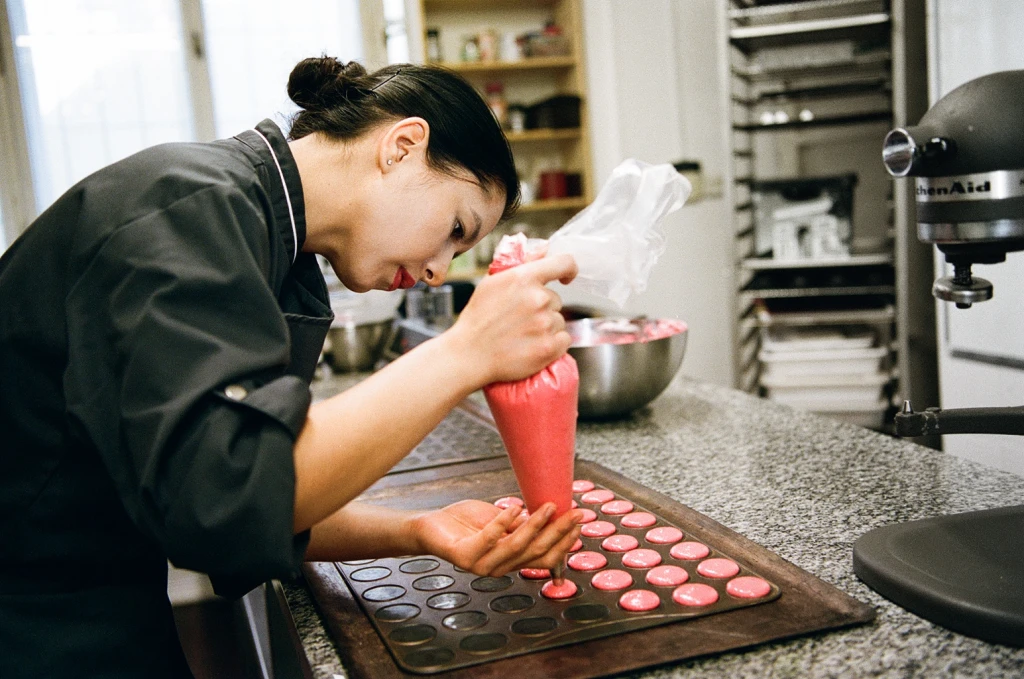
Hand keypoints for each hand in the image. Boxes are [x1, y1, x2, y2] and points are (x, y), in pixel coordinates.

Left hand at [410, 499, 581, 576]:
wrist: (429, 528)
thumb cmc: (464, 525)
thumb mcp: (499, 522)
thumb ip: (520, 524)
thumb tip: (549, 511)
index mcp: (510, 561)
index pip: (544, 557)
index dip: (563, 541)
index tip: (578, 522)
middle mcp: (499, 567)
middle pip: (536, 551)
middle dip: (558, 532)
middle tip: (574, 513)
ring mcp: (482, 564)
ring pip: (517, 545)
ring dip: (536, 524)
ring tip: (547, 505)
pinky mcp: (464, 556)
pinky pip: (490, 537)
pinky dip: (503, 521)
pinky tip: (514, 505)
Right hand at [446, 253, 578, 385]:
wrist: (469, 354)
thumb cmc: (478, 318)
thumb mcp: (492, 283)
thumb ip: (521, 265)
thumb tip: (545, 248)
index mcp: (523, 278)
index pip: (563, 263)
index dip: (568, 270)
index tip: (566, 278)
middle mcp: (538, 298)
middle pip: (556, 299)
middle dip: (543, 308)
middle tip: (520, 319)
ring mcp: (545, 324)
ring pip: (559, 321)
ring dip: (546, 327)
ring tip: (522, 335)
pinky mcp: (549, 348)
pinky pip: (564, 340)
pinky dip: (553, 344)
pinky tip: (532, 346)